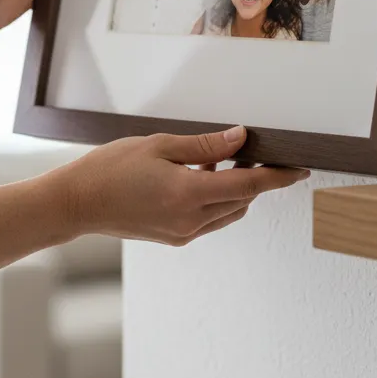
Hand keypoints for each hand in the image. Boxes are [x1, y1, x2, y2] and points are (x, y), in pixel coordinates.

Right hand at [56, 126, 309, 244]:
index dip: (278, 177)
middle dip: (255, 179)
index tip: (300, 169)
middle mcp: (190, 220)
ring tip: (213, 161)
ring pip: (228, 212)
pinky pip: (210, 220)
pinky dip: (216, 200)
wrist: (76, 204)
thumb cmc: (111, 169)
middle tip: (252, 151)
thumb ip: (204, 146)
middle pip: (243, 201)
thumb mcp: (160, 145)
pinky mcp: (174, 238)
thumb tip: (239, 139)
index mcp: (189, 194)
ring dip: (234, 190)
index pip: (249, 186)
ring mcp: (182, 233)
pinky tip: (198, 177)